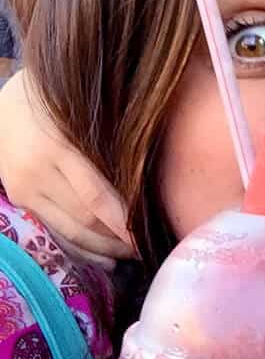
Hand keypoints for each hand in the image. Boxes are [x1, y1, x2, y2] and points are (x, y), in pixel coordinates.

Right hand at [0, 71, 134, 263]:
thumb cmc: (54, 99)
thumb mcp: (81, 112)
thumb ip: (108, 140)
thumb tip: (149, 173)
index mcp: (57, 147)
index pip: (96, 197)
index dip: (123, 222)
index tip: (147, 236)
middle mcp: (37, 173)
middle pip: (85, 219)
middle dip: (118, 239)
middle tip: (148, 247)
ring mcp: (25, 190)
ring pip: (70, 232)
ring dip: (103, 249)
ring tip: (132, 256)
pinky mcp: (21, 201)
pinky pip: (55, 232)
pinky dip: (82, 249)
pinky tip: (105, 260)